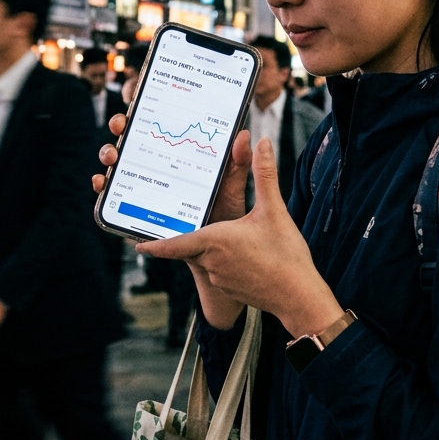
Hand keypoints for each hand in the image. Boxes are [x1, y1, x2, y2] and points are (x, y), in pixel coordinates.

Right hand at [93, 115, 249, 226]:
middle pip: (133, 139)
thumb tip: (244, 135)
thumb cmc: (225, 213)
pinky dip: (104, 187)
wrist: (217, 250)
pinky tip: (102, 183)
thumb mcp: (233, 187)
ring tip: (112, 155)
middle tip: (121, 125)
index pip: (158, 124)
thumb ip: (238, 164)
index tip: (137, 100)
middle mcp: (158, 165)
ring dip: (108, 154)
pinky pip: (113, 196)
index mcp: (179, 152)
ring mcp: (144, 185)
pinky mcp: (135, 208)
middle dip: (120, 127)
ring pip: (118, 163)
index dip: (144, 110)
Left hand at [137, 138, 343, 338]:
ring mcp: (220, 278)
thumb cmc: (286, 255)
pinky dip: (221, 262)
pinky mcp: (231, 289)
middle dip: (186, 236)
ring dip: (207, 249)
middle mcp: (211, 261)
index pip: (174, 243)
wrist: (299, 296)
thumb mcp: (274, 210)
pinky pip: (218, 272)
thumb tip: (263, 142)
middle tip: (181, 225)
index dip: (155, 244)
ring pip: (205, 259)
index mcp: (214, 241)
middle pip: (190, 246)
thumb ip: (265, 174)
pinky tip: (239, 254)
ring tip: (221, 237)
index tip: (139, 244)